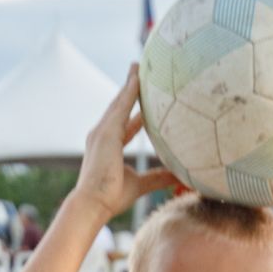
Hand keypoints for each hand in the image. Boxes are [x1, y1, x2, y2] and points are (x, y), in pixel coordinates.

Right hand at [75, 67, 181, 222]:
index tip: (142, 98)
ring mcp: (102, 132)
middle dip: (129, 89)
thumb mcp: (140, 184)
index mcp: (109, 145)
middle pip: (119, 106)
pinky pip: (121, 107)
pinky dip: (129, 92)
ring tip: (138, 67)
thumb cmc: (111, 198)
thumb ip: (158, 177)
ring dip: (129, 84)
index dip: (134, 109)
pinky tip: (138, 79)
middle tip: (138, 71)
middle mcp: (102, 134)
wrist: (93, 204)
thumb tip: (179, 176)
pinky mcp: (105, 133)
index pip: (125, 123)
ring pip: (119, 102)